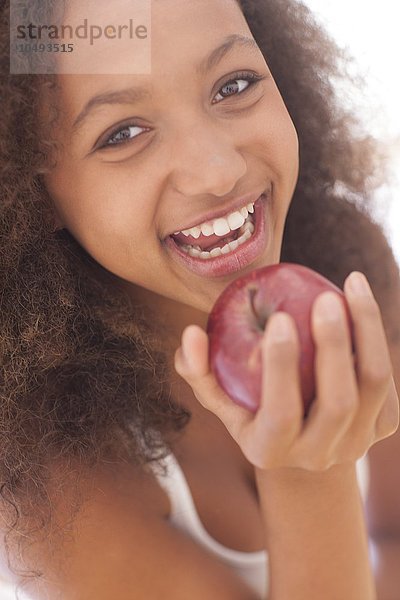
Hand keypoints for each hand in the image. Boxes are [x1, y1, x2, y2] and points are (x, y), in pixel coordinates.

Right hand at [174, 271, 398, 470]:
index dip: (281, 367)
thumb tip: (191, 334)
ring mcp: (355, 444)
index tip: (279, 317)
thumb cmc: (250, 409)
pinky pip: (386, 379)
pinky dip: (375, 337)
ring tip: (352, 284)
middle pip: (338, 402)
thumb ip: (198, 369)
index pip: (280, 413)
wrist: (299, 446)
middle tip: (325, 297)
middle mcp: (318, 455)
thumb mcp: (218, 396)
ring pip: (373, 384)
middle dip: (334, 346)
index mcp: (270, 451)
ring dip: (367, 331)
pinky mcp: (382, 428)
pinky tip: (359, 302)